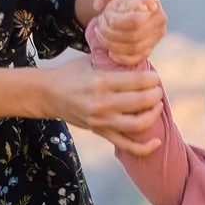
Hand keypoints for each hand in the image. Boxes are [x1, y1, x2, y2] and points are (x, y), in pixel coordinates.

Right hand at [42, 54, 164, 156]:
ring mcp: (101, 121)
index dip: (152, 79)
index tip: (155, 78)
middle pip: (141, 101)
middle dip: (156, 95)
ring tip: (157, 106)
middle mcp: (102, 103)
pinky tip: (157, 141)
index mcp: (101, 82)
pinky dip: (144, 147)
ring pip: (138, 124)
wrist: (47, 94)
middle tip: (158, 90)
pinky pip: (126, 145)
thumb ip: (111, 60)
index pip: (137, 81)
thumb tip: (137, 57)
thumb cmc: (70, 73)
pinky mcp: (100, 132)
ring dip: (153, 115)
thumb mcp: (89, 60)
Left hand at [79, 0, 167, 60]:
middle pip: (133, 38)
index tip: (103, 14)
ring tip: (101, 33)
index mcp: (153, 2)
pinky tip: (110, 50)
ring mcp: (156, 37)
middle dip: (110, 33)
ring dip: (111, 44)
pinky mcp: (150, 48)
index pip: (135, 22)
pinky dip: (120, 58)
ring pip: (133, 49)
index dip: (114, 22)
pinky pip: (136, 59)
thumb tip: (100, 5)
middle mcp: (159, 21)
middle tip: (99, 25)